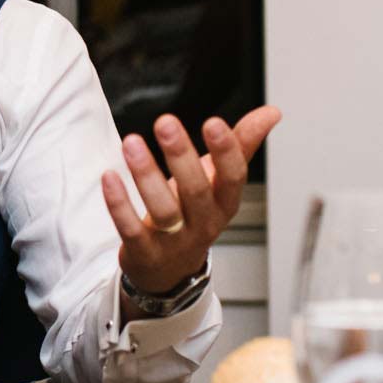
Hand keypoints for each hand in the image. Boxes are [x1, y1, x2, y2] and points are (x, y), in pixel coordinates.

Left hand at [101, 105, 281, 304]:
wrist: (170, 269)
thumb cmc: (195, 214)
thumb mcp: (220, 182)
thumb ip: (243, 145)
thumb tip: (272, 112)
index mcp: (225, 203)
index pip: (233, 177)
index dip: (226, 152)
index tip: (214, 122)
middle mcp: (203, 223)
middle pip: (196, 191)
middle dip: (181, 156)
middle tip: (165, 122)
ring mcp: (174, 241)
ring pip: (163, 210)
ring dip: (146, 175)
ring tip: (131, 142)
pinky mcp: (144, 252)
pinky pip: (131, 229)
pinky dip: (120, 204)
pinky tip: (109, 177)